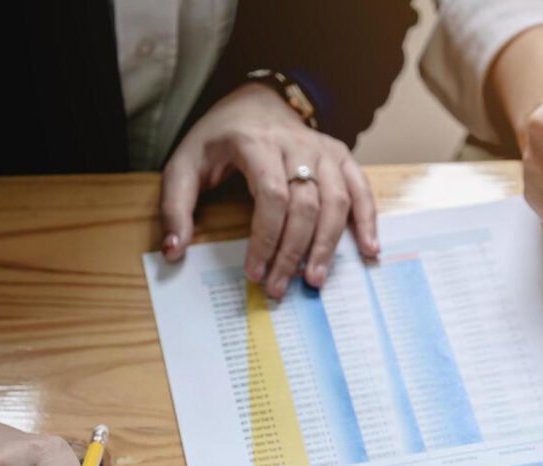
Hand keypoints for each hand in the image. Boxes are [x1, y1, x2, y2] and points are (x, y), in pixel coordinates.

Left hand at [159, 83, 378, 297]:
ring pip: (336, 202)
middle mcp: (295, 144)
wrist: (258, 100)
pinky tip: (368, 250)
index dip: (266, 240)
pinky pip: (361, 190)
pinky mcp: (341, 156)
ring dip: (328, 245)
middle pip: (306, 205)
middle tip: (280, 287)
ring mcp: (323, 149)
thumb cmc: (220, 137)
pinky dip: (368, 221)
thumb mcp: (184, 164)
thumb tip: (174, 251)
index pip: (271, 197)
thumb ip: (175, 207)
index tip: (255, 272)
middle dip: (293, 253)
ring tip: (315, 279)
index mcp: (255, 143)